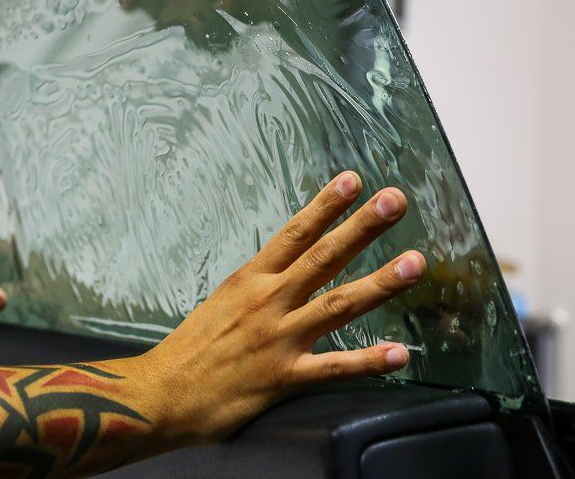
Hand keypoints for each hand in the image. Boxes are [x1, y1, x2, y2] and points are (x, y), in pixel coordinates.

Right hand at [130, 170, 425, 446]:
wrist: (161, 394)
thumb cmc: (190, 348)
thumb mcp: (222, 300)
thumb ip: (260, 284)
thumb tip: (291, 267)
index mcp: (251, 279)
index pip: (294, 233)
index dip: (325, 205)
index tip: (352, 180)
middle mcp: (267, 301)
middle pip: (323, 257)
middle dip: (362, 226)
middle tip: (395, 201)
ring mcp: (278, 339)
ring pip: (337, 304)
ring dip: (380, 283)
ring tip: (414, 263)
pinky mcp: (283, 378)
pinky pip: (333, 367)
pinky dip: (368, 361)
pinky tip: (398, 353)